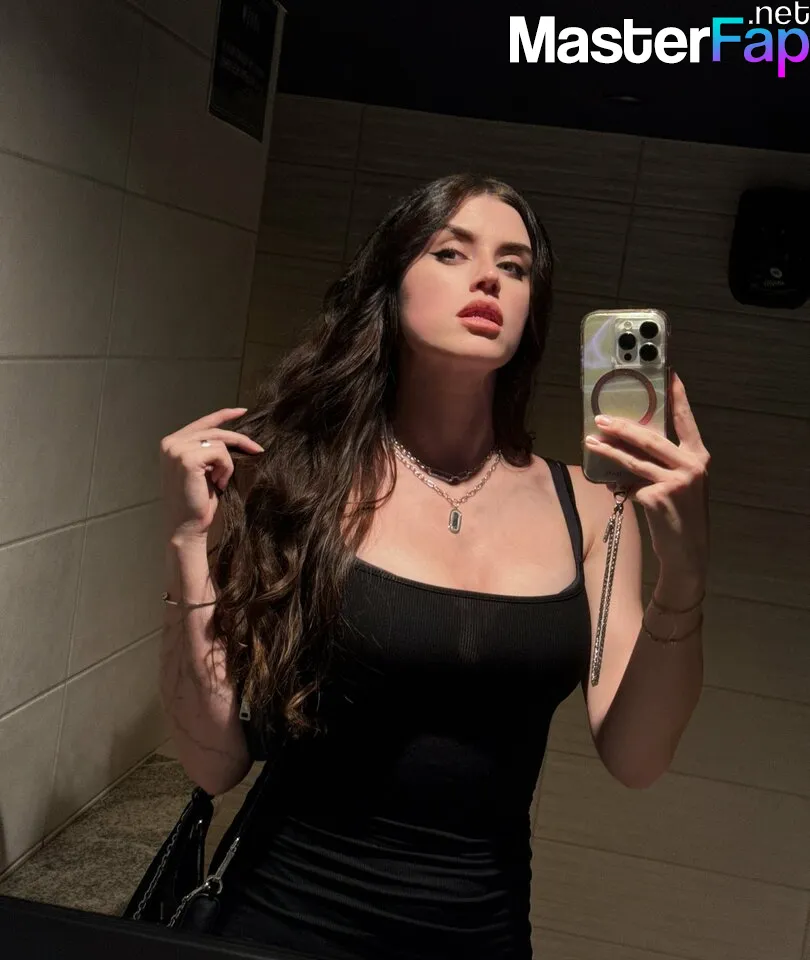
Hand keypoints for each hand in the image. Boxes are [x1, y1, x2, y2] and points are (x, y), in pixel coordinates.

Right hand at [159, 406, 263, 542]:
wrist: (186, 527)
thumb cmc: (197, 502)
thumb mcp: (203, 470)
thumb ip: (208, 450)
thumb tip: (233, 436)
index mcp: (171, 444)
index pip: (202, 422)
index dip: (224, 415)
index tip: (243, 411)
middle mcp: (170, 443)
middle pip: (215, 430)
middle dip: (240, 440)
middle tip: (258, 450)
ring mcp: (177, 449)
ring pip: (220, 443)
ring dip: (227, 464)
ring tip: (220, 482)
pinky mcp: (188, 458)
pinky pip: (221, 453)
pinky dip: (226, 469)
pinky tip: (218, 484)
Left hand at [584, 372, 709, 583]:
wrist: (687, 552)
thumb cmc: (681, 516)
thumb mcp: (681, 485)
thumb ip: (664, 465)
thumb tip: (628, 448)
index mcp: (699, 457)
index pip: (686, 421)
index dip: (678, 397)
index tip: (669, 374)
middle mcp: (691, 466)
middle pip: (650, 439)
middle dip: (623, 426)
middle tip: (601, 417)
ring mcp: (675, 482)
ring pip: (633, 460)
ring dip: (608, 451)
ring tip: (590, 441)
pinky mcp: (657, 498)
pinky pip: (630, 485)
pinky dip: (619, 487)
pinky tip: (613, 489)